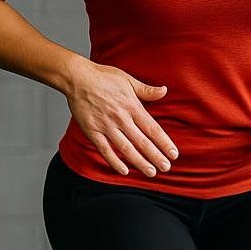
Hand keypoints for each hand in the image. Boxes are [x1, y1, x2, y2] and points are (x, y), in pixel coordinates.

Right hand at [65, 62, 179, 176]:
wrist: (77, 77)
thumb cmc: (103, 77)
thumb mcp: (128, 80)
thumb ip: (146, 90)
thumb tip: (164, 91)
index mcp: (132, 106)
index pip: (152, 128)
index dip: (164, 143)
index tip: (174, 154)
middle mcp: (121, 118)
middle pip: (142, 141)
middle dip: (156, 156)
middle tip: (166, 168)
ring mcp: (106, 126)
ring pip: (126, 148)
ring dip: (139, 162)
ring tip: (151, 172)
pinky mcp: (92, 131)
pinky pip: (105, 150)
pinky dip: (114, 161)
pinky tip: (124, 171)